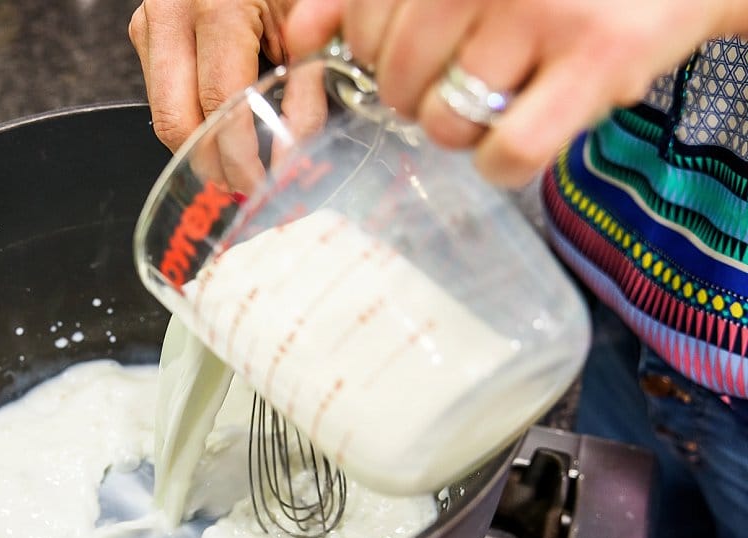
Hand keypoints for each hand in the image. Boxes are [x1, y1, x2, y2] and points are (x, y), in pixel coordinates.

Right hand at [130, 0, 328, 194]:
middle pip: (176, 120)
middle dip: (210, 165)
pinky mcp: (145, 29)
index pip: (219, 104)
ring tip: (236, 163)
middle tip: (243, 187)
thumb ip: (306, 83)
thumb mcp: (305, 15)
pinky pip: (163, 92)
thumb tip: (296, 150)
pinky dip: (192, 116)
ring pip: (163, 113)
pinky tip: (222, 125)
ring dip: (199, 146)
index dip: (239, 155)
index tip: (260, 183)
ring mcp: (150, 21)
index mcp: (216, 6)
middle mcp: (171, 13)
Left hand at [285, 0, 745, 186]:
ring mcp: (541, 9)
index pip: (363, 28)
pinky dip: (503, 166)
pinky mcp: (595, 57)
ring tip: (501, 101)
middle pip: (396, 79)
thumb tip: (297, 36)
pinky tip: (519, 139)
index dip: (377, 59)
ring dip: (462, 132)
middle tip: (461, 84)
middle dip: (416, 99)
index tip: (415, 57)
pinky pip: (505, 153)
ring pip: (442, 121)